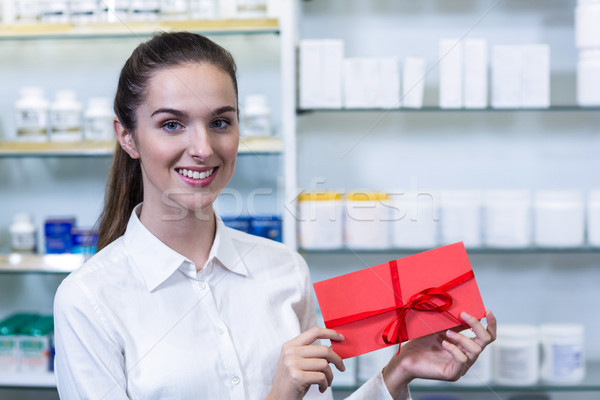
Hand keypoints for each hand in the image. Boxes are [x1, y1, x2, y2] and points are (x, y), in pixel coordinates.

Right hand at [266, 327, 344, 399]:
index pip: (314, 332)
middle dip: (337, 359)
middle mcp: (290, 352)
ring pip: (324, 364)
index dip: (330, 333)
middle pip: (323, 349)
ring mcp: (292, 364)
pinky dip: (325, 384)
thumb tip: (334, 348)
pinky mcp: (296, 377)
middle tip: (341, 367)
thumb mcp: (300, 363)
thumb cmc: (293, 381)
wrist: (279, 398)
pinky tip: (321, 388)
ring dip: (330, 376)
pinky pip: (321, 377)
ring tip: (327, 382)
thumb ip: (313, 354)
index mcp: (290, 345)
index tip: (341, 338)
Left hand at [382, 310, 496, 397]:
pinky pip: (462, 360)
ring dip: (462, 337)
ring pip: (476, 350)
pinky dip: (454, 349)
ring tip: (447, 332)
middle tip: (463, 315)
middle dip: (477, 326)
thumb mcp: (440, 328)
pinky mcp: (453, 374)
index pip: (487, 336)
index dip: (491, 324)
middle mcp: (468, 356)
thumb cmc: (421, 342)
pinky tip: (444, 344)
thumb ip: (454, 323)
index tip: (487, 311)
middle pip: (485, 341)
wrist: (405, 358)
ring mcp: (461, 367)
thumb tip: (466, 310)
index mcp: (466, 345)